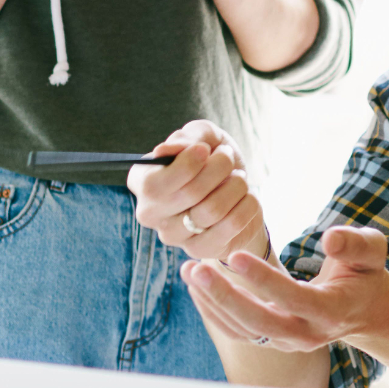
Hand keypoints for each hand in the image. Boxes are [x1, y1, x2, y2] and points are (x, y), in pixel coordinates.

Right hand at [128, 122, 267, 260]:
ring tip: (238, 178)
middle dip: (219, 167)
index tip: (206, 149)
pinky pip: (231, 225)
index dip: (189, 162)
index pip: (157, 183)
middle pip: (190, 193)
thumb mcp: (203, 137)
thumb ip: (188, 138)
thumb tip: (165, 151)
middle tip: (227, 157)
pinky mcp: (199, 250)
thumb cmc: (212, 159)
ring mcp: (172, 236)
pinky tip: (246, 196)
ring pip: (212, 210)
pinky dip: (247, 204)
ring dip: (235, 185)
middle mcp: (149, 212)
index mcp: (141, 181)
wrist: (234, 190)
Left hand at [180, 227, 388, 351]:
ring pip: (242, 331)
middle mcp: (307, 333)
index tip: (236, 255)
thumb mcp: (371, 251)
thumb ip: (355, 242)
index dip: (263, 279)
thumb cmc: (364, 273)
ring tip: (189, 270)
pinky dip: (212, 310)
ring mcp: (287, 341)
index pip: (292, 298)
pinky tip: (196, 285)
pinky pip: (236, 331)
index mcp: (331, 311)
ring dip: (211, 302)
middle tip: (197, 268)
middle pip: (260, 324)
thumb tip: (330, 238)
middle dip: (225, 297)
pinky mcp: (271, 341)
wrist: (363, 311)